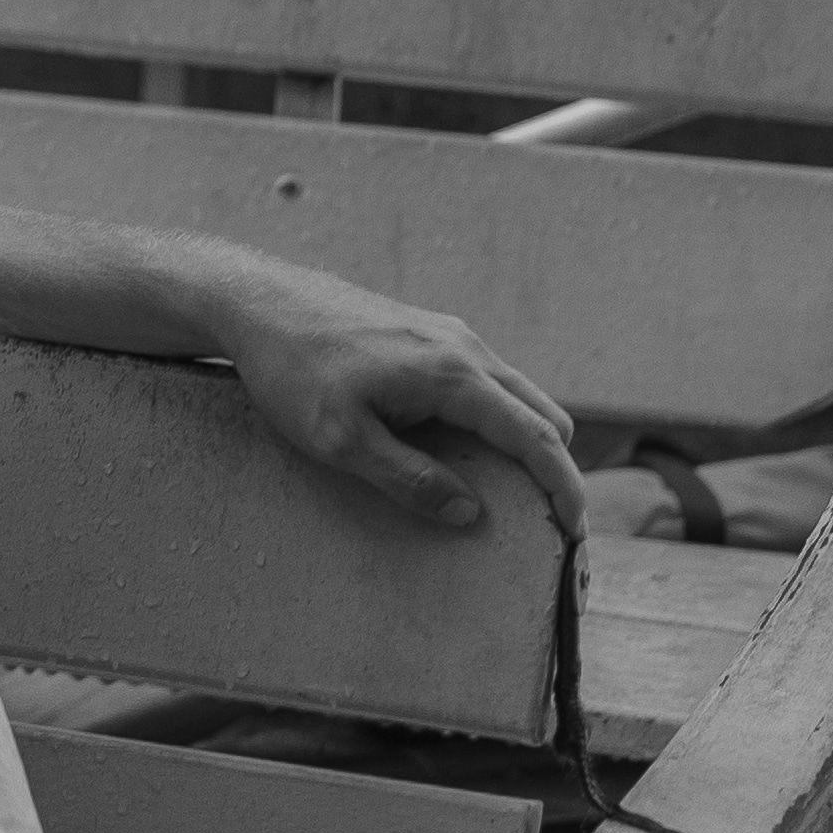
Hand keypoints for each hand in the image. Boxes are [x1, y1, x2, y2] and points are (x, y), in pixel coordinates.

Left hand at [216, 281, 584, 541]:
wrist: (258, 301)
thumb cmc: (293, 371)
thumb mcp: (341, 441)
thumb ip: (409, 479)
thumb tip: (470, 513)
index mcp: (453, 375)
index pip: (536, 437)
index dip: (564, 487)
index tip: (575, 531)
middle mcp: (465, 348)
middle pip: (543, 414)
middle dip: (556, 468)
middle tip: (548, 520)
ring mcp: (450, 335)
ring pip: (517, 395)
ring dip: (526, 442)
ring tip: (512, 492)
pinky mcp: (429, 333)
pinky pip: (487, 381)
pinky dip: (499, 419)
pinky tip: (467, 448)